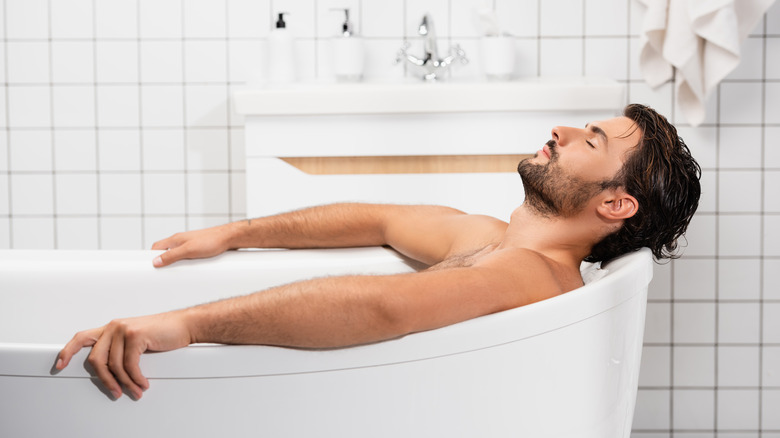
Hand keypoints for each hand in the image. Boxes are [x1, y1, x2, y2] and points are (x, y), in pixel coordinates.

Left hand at [55, 312, 191, 399]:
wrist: (185, 324)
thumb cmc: (164, 332)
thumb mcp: (136, 339)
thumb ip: (120, 348)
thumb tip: (110, 371)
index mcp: (112, 327)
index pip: (82, 337)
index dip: (68, 352)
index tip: (60, 365)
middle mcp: (114, 326)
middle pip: (96, 359)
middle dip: (105, 380)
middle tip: (115, 391)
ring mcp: (124, 330)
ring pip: (114, 365)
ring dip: (126, 383)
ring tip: (135, 390)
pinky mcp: (135, 336)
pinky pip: (130, 365)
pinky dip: (136, 378)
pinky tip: (143, 382)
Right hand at [151, 224, 236, 266]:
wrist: (229, 238)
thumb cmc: (211, 241)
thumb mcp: (188, 250)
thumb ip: (172, 255)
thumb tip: (156, 262)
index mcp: (175, 239)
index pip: (156, 247)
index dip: (152, 256)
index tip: (150, 266)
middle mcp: (181, 240)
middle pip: (166, 251)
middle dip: (164, 262)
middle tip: (164, 272)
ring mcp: (190, 244)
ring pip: (177, 254)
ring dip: (176, 263)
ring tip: (178, 272)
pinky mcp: (199, 248)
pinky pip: (188, 256)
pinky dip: (186, 263)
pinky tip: (191, 269)